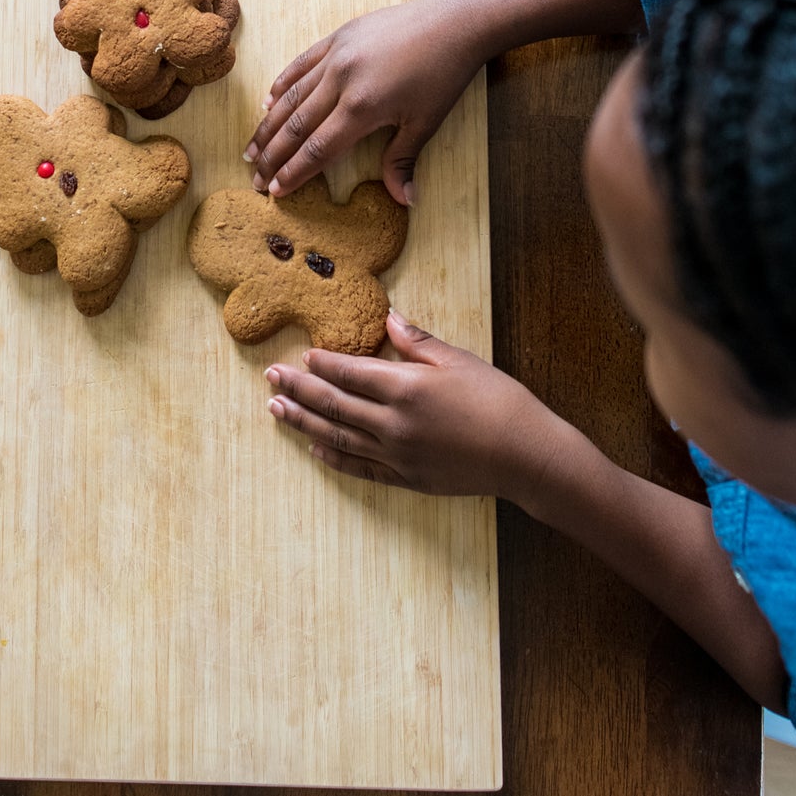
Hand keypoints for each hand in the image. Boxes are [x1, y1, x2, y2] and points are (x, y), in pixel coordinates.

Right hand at [243, 0, 487, 205]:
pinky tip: (268, 102)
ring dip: (269, 124)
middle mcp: (341, 81)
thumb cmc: (443, 74)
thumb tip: (404, 201)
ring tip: (251, 148)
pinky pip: (302, 63)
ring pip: (292, 95)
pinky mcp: (339, 36)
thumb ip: (403, 160)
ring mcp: (336, 55)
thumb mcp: (425, 122)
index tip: (275, 191)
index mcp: (362, 107)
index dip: (294, 172)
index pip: (318, 149)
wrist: (453, 21)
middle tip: (254, 178)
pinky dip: (282, 84)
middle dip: (273, 156)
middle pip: (297, 125)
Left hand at [264, 310, 565, 497]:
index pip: (350, 373)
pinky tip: (314, 449)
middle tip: (271, 379)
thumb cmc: (497, 399)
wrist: (525, 454)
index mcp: (405, 387)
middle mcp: (393, 423)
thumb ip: (417, 341)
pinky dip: (333, 458)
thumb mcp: (458, 359)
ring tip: (277, 410)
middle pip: (334, 404)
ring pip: (338, 437)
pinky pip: (360, 468)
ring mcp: (397, 455)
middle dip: (299, 389)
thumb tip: (387, 317)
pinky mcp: (406, 478)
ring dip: (304, 422)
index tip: (302, 355)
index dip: (323, 363)